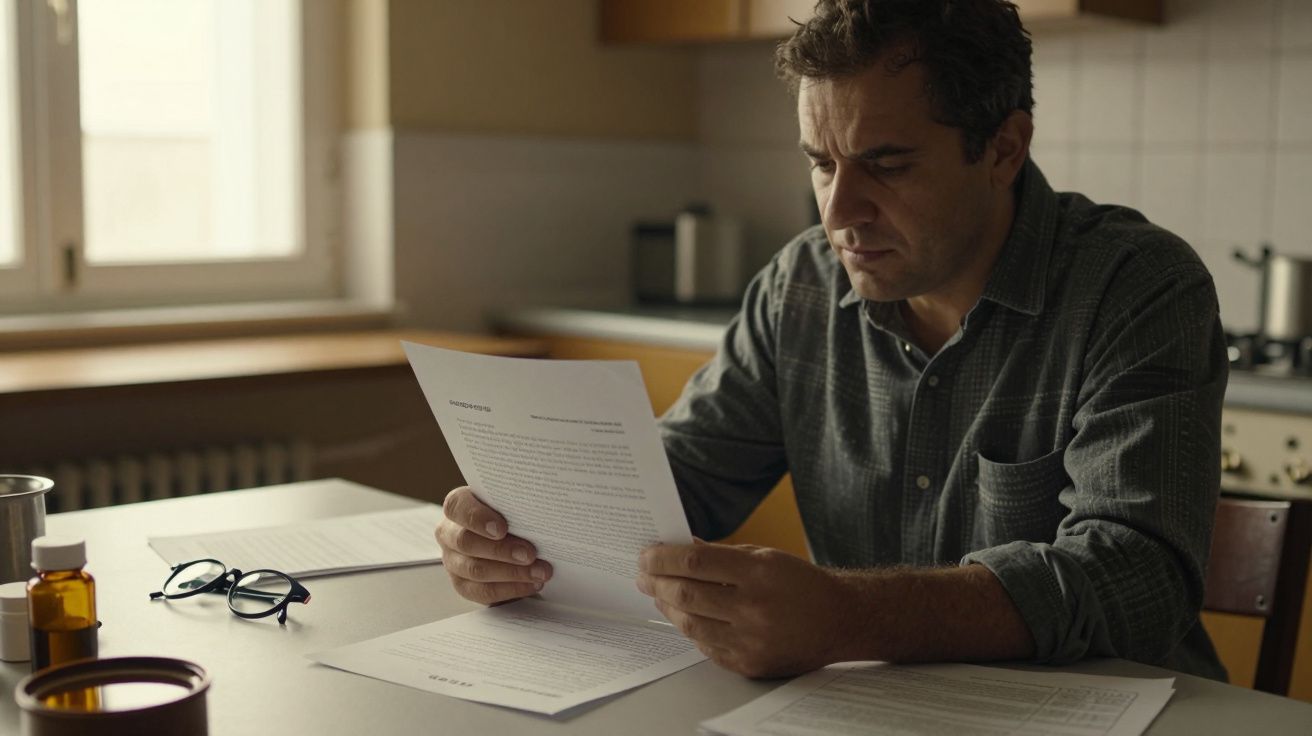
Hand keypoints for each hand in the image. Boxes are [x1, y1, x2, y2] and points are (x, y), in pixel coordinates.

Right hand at [435, 486, 552, 604]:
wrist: (512, 539)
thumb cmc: (510, 516)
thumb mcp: (511, 505)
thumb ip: (515, 505)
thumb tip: (537, 511)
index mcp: (458, 506)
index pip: (457, 507)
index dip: (477, 518)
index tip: (502, 528)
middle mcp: (450, 534)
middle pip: (466, 542)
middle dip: (501, 550)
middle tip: (529, 554)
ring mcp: (454, 561)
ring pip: (476, 570)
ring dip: (512, 573)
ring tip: (539, 572)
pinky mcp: (464, 585)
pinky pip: (483, 591)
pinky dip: (511, 589)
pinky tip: (531, 584)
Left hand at [636, 541, 845, 678]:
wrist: (840, 621)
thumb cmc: (801, 583)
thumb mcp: (764, 556)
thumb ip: (720, 553)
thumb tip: (680, 548)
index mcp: (758, 573)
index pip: (695, 561)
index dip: (663, 557)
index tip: (647, 555)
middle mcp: (754, 608)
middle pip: (686, 594)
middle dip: (656, 583)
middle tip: (644, 576)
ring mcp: (751, 640)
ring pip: (690, 625)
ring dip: (667, 608)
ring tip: (659, 595)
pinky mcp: (749, 664)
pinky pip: (706, 648)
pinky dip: (691, 630)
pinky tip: (685, 617)